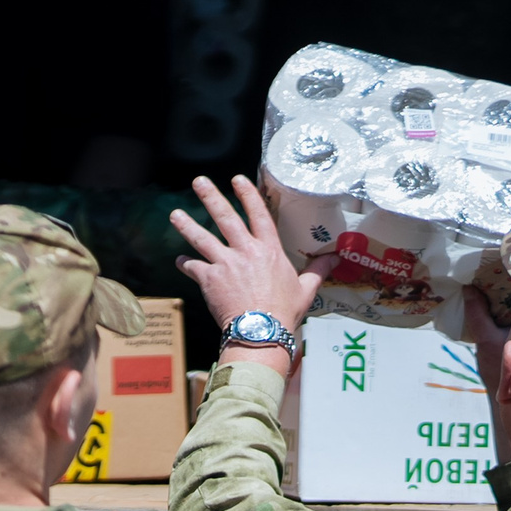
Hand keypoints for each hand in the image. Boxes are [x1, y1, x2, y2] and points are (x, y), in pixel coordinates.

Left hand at [170, 174, 324, 351]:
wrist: (260, 331)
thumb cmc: (284, 312)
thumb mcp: (306, 288)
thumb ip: (318, 270)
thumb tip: (335, 258)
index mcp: (269, 249)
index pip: (258, 213)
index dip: (247, 194)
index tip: (237, 179)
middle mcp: (246, 251)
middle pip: (225, 218)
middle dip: (210, 197)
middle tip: (199, 181)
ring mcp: (225, 264)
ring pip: (202, 238)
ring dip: (186, 225)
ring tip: (175, 214)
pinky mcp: (209, 279)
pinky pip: (193, 267)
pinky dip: (185, 264)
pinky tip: (179, 261)